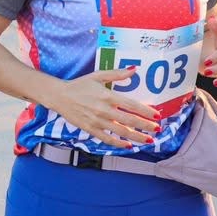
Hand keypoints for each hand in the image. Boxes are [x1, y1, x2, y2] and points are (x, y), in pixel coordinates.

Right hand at [46, 70, 161, 148]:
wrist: (59, 96)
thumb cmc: (79, 85)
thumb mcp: (97, 75)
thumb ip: (117, 74)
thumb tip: (134, 70)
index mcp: (108, 96)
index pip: (132, 105)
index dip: (146, 111)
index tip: (157, 115)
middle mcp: (104, 110)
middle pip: (130, 121)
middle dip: (146, 126)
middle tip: (157, 129)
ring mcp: (97, 121)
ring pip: (121, 132)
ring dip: (137, 137)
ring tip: (148, 140)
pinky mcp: (90, 129)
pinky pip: (107, 139)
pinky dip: (118, 143)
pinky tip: (128, 145)